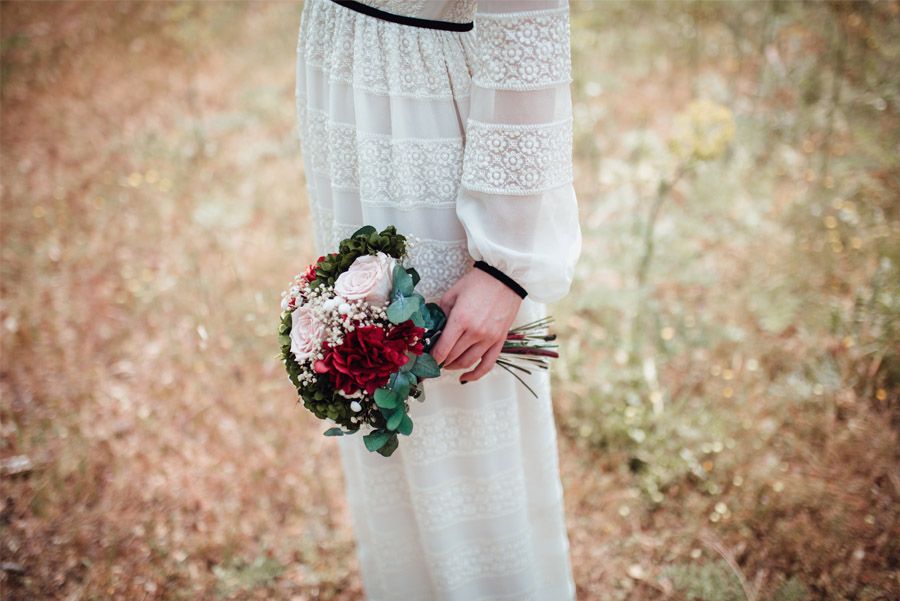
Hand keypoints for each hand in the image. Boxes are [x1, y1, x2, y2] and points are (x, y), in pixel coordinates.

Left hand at [430, 267, 522, 383]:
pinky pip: (487, 364)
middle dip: (440, 361)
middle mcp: (475, 332)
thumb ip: (441, 314)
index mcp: (460, 319)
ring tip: (446, 364)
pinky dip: (475, 374)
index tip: (425, 360)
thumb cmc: (478, 282)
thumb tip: (433, 331)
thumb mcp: (452, 294)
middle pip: (452, 357)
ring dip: (453, 366)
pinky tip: (465, 377)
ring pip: (467, 362)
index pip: (442, 349)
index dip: (431, 359)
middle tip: (433, 360)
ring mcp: (489, 338)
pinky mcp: (499, 341)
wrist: (505, 277)